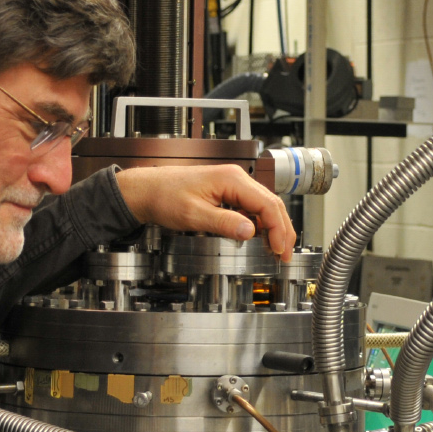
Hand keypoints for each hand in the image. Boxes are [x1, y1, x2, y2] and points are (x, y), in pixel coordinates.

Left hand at [116, 164, 296, 257]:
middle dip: (282, 229)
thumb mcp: (194, 215)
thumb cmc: (164, 196)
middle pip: (271, 203)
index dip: (277, 229)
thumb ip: (224, 223)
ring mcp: (232, 184)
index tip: (279, 249)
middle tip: (286, 253)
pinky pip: (250, 206)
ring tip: (277, 249)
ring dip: (273, 227)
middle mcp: (236, 178)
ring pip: (263, 205)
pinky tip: (259, 237)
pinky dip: (259, 223)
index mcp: (232, 179)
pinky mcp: (226, 191)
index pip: (266, 204)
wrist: (146, 190)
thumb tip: (250, 231)